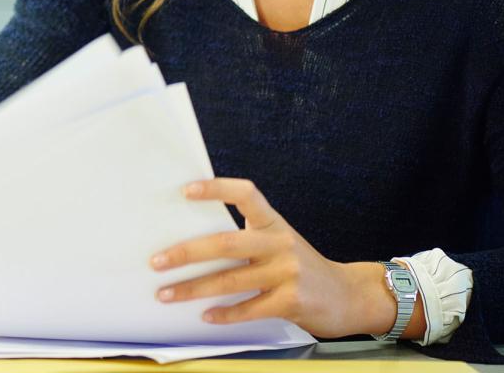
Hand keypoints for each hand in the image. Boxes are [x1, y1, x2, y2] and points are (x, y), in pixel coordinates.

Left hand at [149, 178, 392, 338]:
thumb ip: (247, 237)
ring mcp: (287, 272)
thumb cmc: (300, 265)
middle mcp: (280, 242)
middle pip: (226, 243)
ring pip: (230, 280)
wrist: (347, 295)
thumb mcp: (279, 241)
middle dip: (186, 252)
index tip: (185, 190)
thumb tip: (194, 241)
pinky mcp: (291, 302)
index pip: (245, 194)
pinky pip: (248, 309)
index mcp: (274, 221)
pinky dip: (224, 314)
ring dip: (193, 289)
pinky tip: (204, 316)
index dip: (216, 189)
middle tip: (156, 260)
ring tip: (165, 293)